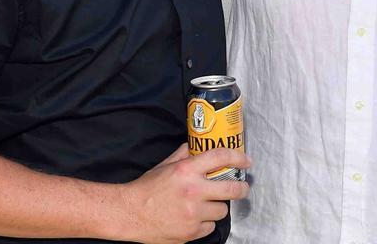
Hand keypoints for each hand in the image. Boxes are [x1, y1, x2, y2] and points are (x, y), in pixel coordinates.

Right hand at [106, 144, 249, 243]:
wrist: (130, 214)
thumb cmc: (146, 189)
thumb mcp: (165, 165)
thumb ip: (183, 155)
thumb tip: (196, 146)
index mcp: (186, 170)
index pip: (220, 158)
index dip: (238, 158)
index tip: (246, 161)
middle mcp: (193, 191)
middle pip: (232, 189)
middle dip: (241, 188)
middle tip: (242, 188)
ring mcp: (193, 213)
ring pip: (222, 210)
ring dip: (217, 207)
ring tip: (206, 205)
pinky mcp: (191, 231)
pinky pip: (210, 226)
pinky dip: (205, 223)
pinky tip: (195, 218)